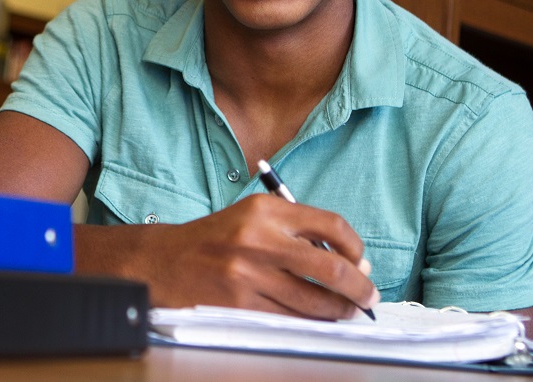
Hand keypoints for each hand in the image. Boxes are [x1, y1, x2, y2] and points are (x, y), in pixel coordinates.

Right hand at [76, 194, 379, 320]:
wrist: (163, 261)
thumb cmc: (213, 239)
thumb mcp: (251, 217)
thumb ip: (294, 229)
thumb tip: (347, 259)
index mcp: (266, 210)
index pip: (331, 225)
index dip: (356, 247)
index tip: (362, 262)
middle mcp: (259, 238)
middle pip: (331, 267)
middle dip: (360, 287)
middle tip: (368, 297)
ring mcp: (248, 273)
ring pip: (314, 301)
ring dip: (339, 311)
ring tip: (345, 312)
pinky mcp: (239, 303)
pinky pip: (289, 319)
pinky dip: (310, 323)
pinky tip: (316, 321)